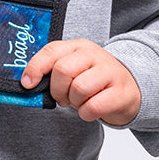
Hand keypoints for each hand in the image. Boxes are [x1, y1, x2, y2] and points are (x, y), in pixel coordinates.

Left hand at [21, 39, 141, 125]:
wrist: (130, 89)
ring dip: (74, 102)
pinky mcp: (121, 92)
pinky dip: (86, 113)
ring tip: (80, 102)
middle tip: (63, 98)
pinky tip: (90, 110)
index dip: (35, 68)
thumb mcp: (75, 68)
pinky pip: (94, 106)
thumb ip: (53, 71)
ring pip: (78, 88)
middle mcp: (95, 55)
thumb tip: (28, 84)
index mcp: (79, 46)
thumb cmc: (95, 80)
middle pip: (63, 70)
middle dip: (57, 90)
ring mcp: (110, 72)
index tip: (28, 84)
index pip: (51, 51)